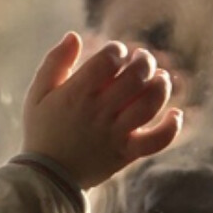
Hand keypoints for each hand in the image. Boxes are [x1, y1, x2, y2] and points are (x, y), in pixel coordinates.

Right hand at [21, 32, 181, 189]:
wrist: (47, 177)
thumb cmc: (42, 130)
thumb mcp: (37, 94)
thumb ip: (54, 62)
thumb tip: (74, 36)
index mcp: (76, 94)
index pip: (107, 61)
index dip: (117, 50)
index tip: (116, 51)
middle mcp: (99, 112)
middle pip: (134, 78)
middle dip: (144, 61)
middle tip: (142, 58)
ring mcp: (115, 134)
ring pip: (149, 104)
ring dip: (161, 85)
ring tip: (161, 77)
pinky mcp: (127, 153)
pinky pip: (157, 141)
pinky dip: (171, 126)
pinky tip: (175, 113)